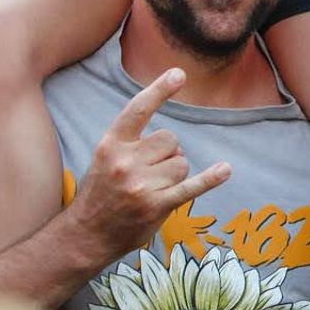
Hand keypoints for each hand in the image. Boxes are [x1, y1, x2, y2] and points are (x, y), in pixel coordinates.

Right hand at [67, 69, 232, 259]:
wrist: (84, 236)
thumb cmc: (100, 193)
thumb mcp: (106, 159)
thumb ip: (133, 143)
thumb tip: (172, 142)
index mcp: (111, 145)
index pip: (138, 110)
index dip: (159, 90)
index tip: (179, 73)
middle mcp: (125, 162)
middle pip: (171, 141)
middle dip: (167, 155)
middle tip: (147, 175)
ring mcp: (140, 185)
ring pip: (182, 164)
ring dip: (174, 176)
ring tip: (152, 190)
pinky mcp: (155, 206)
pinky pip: (191, 187)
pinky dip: (210, 179)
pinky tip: (225, 170)